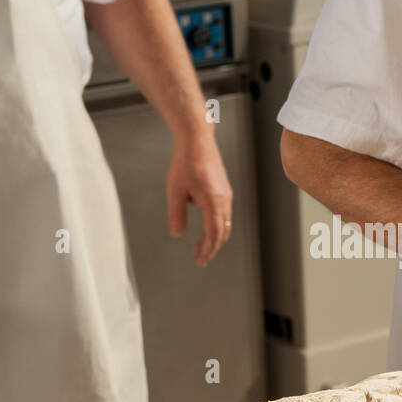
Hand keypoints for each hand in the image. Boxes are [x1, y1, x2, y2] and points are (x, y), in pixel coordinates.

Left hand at [166, 135, 233, 265]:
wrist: (197, 141)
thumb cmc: (186, 163)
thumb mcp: (175, 191)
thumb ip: (176, 214)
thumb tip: (177, 233)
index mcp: (213, 202)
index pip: (214, 234)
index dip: (208, 249)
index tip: (200, 260)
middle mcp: (224, 200)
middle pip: (222, 232)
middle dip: (212, 247)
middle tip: (199, 259)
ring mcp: (226, 195)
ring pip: (224, 223)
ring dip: (214, 237)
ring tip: (200, 246)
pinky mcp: (224, 190)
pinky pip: (224, 214)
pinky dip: (216, 225)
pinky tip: (206, 227)